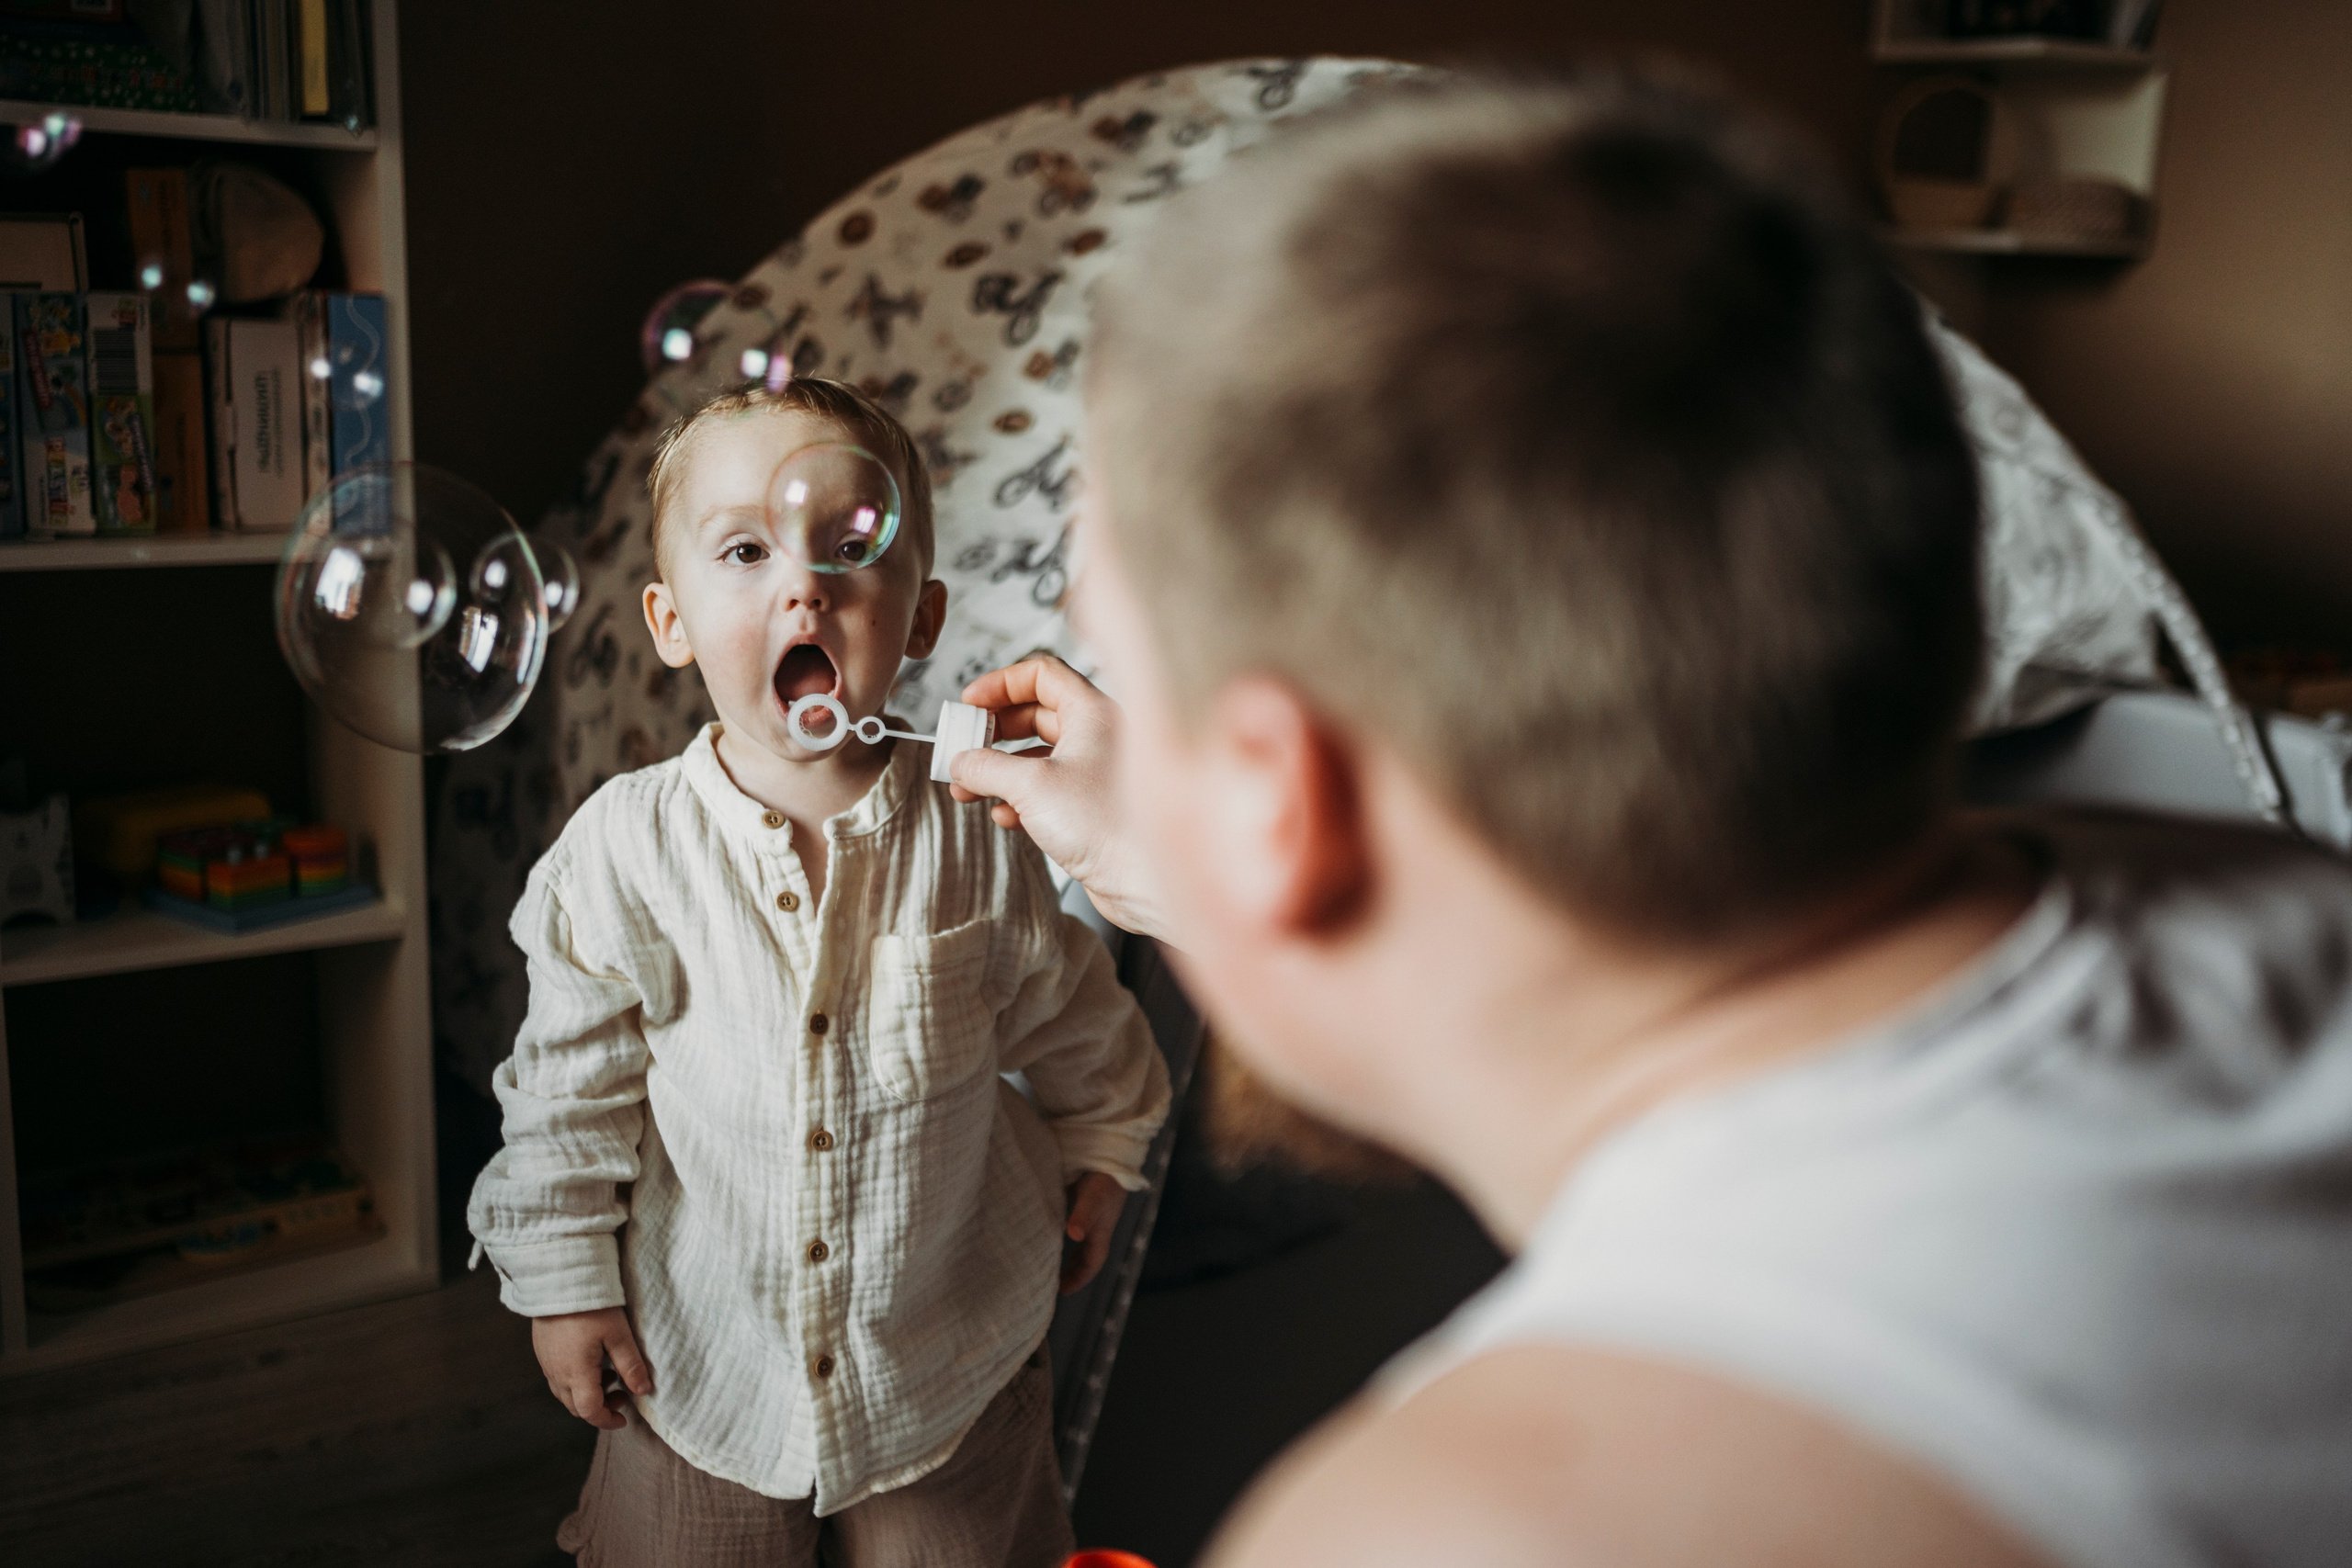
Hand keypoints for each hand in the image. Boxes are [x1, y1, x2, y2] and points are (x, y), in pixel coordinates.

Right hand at [532, 1306, 653, 1429]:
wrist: (558, 1280)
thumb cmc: (591, 1306)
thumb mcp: (618, 1335)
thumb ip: (631, 1365)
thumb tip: (643, 1391)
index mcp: (575, 1373)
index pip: (589, 1411)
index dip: (607, 1420)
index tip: (624, 1418)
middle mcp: (556, 1373)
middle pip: (575, 1406)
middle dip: (600, 1408)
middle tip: (622, 1393)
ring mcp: (546, 1363)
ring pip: (565, 1393)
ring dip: (587, 1394)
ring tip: (610, 1374)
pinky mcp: (543, 1351)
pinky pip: (557, 1378)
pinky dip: (576, 1381)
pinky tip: (592, 1361)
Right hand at [950, 656, 1170, 941]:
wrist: (1142, 880)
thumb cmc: (1108, 825)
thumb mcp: (1031, 785)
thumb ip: (986, 767)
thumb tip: (961, 761)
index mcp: (1094, 713)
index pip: (1042, 676)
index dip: (1001, 684)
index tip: (971, 702)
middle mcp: (1099, 737)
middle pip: (1036, 715)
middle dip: (994, 732)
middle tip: (965, 745)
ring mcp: (1096, 773)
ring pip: (1038, 757)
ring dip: (999, 770)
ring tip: (968, 786)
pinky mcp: (1091, 808)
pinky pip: (1047, 791)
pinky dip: (1019, 798)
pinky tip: (1003, 814)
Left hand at [1060, 1171, 1129, 1294]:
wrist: (1113, 1151)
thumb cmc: (1104, 1178)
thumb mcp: (1092, 1199)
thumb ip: (1082, 1216)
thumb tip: (1073, 1236)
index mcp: (1101, 1233)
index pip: (1091, 1265)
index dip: (1078, 1280)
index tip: (1061, 1292)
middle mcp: (1096, 1227)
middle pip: (1086, 1257)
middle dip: (1073, 1273)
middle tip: (1054, 1285)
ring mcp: (1090, 1214)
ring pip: (1080, 1242)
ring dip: (1068, 1255)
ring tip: (1048, 1263)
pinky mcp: (1082, 1201)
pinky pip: (1072, 1225)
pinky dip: (1061, 1233)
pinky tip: (1048, 1229)